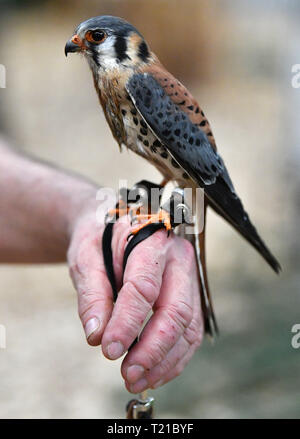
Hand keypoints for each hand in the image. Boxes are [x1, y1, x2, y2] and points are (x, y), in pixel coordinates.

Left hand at [67, 202, 203, 392]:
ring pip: (188, 326)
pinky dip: (174, 357)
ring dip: (165, 360)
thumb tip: (97, 336)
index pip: (143, 287)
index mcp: (151, 241)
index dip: (127, 322)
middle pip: (176, 310)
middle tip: (128, 373)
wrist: (118, 226)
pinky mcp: (190, 296)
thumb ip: (92, 294)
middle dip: (152, 348)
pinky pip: (190, 331)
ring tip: (137, 380)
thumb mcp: (85, 257)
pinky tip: (154, 372)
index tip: (109, 350)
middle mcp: (179, 259)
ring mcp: (189, 278)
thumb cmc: (100, 238)